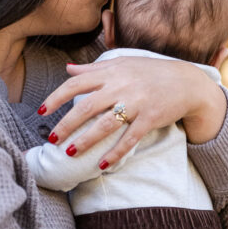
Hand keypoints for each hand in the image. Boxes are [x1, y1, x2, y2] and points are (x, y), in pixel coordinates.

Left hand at [38, 56, 226, 166]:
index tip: (41, 111)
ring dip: (85, 140)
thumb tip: (67, 68)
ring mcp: (136, 103)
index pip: (76, 83)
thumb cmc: (151, 72)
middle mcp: (120, 86)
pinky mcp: (150, 118)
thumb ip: (93, 68)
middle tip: (52, 139)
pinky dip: (115, 152)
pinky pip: (130, 138)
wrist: (186, 81)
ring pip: (105, 124)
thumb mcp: (122, 63)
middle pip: (85, 106)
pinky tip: (102, 165)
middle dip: (66, 124)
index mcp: (111, 72)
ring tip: (69, 153)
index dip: (56, 97)